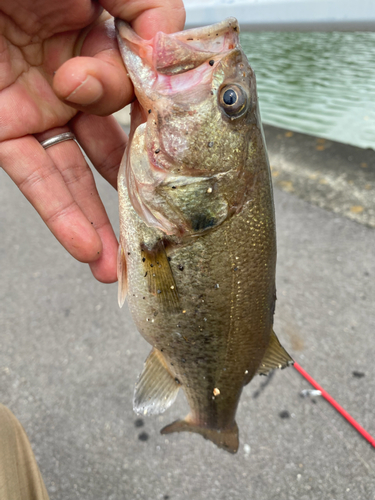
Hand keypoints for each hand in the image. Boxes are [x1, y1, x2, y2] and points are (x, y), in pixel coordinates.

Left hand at [0, 0, 184, 281]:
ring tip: (125, 261)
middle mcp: (74, 81)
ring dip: (103, 222)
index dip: (165, 126)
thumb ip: (148, 8)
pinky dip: (61, 215)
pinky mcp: (4, 130)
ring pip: (78, 174)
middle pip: (118, 146)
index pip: (147, 95)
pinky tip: (88, 246)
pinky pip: (36, 178)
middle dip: (141, 189)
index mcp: (102, 42)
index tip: (182, 153)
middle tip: (164, 224)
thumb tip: (169, 56)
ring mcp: (40, 110)